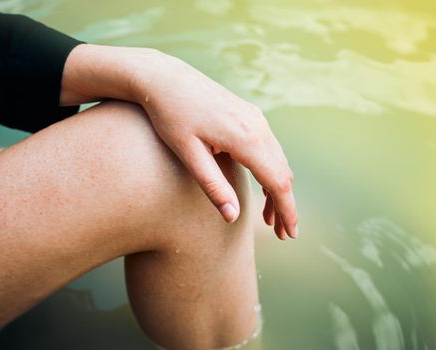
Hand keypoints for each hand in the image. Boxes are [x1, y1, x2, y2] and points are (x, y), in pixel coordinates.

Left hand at [60, 45, 297, 238]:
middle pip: (283, 173)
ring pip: (278, 160)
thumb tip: (233, 217)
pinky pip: (268, 148)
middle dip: (284, 205)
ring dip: (277, 189)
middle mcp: (257, 126)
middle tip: (281, 234)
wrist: (164, 79)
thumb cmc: (171, 117)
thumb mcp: (188, 155)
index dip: (286, 211)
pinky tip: (262, 187)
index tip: (290, 234)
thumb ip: (213, 187)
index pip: (277, 182)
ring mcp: (255, 118)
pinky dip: (270, 171)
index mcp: (246, 138)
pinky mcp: (248, 114)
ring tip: (269, 218)